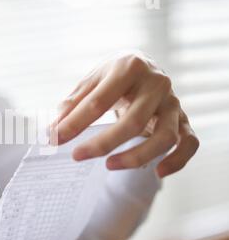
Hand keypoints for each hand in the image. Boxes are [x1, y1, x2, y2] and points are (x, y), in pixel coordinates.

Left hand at [50, 53, 198, 177]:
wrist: (145, 67)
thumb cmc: (113, 77)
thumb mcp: (91, 81)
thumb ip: (72, 104)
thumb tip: (51, 132)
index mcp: (129, 67)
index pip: (99, 101)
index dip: (74, 123)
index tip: (54, 139)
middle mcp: (156, 83)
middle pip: (133, 121)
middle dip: (102, 143)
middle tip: (76, 156)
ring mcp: (173, 103)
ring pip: (164, 136)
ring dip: (137, 156)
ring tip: (109, 166)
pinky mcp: (184, 119)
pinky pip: (189, 143)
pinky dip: (177, 160)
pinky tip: (158, 172)